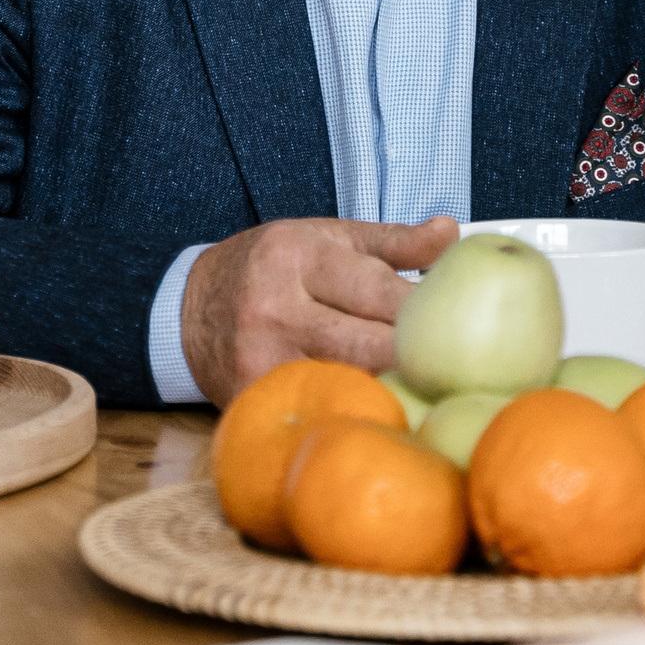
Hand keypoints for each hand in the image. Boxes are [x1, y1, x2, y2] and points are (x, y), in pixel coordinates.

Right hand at [180, 215, 458, 404]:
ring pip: (350, 383)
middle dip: (415, 357)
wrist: (188, 310)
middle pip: (371, 345)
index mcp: (296, 257)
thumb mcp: (324, 237)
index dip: (427, 313)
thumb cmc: (266, 268)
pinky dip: (349, 410)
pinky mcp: (250, 398)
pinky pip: (316, 408)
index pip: (380, 291)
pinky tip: (372, 410)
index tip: (457, 326)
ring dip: (389, 389)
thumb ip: (392, 240)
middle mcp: (275, 307)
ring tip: (418, 389)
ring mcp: (260, 358)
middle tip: (447, 366)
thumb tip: (451, 234)